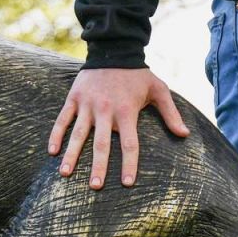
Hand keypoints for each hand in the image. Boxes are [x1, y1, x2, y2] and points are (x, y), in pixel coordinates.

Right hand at [48, 67, 190, 188]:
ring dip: (72, 155)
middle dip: (98, 166)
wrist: (113, 49)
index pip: (129, 143)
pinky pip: (63, 119)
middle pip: (101, 144)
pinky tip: (53, 152)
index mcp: (126, 111)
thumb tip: (184, 134)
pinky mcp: (74, 98)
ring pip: (78, 134)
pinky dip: (56, 135)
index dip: (128, 164)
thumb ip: (170, 113)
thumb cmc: (137, 74)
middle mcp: (105, 110)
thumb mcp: (158, 89)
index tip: (126, 183)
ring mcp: (87, 104)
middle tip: (95, 187)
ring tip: (66, 174)